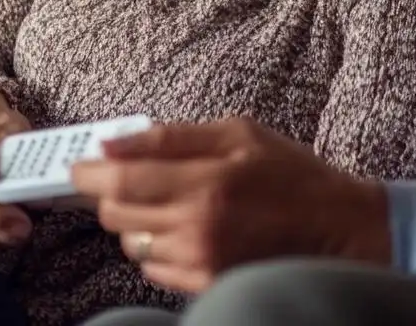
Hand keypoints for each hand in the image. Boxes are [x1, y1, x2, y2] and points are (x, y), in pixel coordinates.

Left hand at [71, 117, 389, 294]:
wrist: (337, 229)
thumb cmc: (292, 174)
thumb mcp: (242, 134)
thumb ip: (175, 136)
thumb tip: (113, 141)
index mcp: (208, 179)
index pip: (121, 179)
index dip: (88, 172)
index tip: (78, 164)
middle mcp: (197, 224)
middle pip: (115, 213)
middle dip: (112, 193)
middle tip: (132, 177)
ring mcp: (197, 259)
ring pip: (130, 242)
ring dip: (137, 221)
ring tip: (172, 203)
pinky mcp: (201, 283)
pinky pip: (151, 267)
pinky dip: (158, 246)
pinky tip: (188, 229)